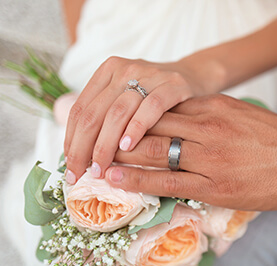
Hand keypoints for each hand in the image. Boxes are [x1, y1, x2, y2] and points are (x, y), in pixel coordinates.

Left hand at [64, 57, 205, 183]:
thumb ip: (106, 117)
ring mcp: (149, 75)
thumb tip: (80, 156)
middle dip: (83, 148)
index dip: (71, 140)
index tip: (70, 167)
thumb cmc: (157, 98)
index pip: (80, 110)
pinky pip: (150, 108)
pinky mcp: (172, 85)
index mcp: (107, 72)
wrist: (195, 78)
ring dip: (105, 145)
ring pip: (117, 113)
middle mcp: (124, 70)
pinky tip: (127, 147)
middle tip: (81, 174)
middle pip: (94, 113)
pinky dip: (136, 128)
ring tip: (100, 168)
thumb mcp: (128, 100)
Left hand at [105, 94, 276, 210]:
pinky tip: (115, 179)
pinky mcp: (215, 185)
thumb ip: (213, 115)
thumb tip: (184, 120)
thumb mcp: (244, 115)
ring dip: (120, 155)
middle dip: (118, 133)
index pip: (163, 107)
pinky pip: (167, 181)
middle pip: (151, 125)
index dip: (133, 115)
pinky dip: (137, 180)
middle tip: (92, 140)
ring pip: (153, 151)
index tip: (114, 120)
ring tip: (94, 160)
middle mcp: (208, 127)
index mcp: (215, 107)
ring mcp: (210, 157)